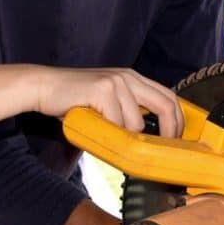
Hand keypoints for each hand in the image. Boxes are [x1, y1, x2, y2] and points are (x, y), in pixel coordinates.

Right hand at [34, 66, 182, 136]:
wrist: (45, 87)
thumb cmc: (74, 99)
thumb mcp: (108, 100)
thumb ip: (127, 110)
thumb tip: (148, 137)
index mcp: (133, 78)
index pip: (169, 96)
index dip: (178, 119)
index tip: (177, 138)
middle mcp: (128, 77)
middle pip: (166, 105)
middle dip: (171, 130)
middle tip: (166, 147)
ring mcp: (116, 82)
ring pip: (137, 122)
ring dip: (125, 136)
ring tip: (108, 134)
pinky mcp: (102, 90)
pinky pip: (116, 123)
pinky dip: (108, 132)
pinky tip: (95, 126)